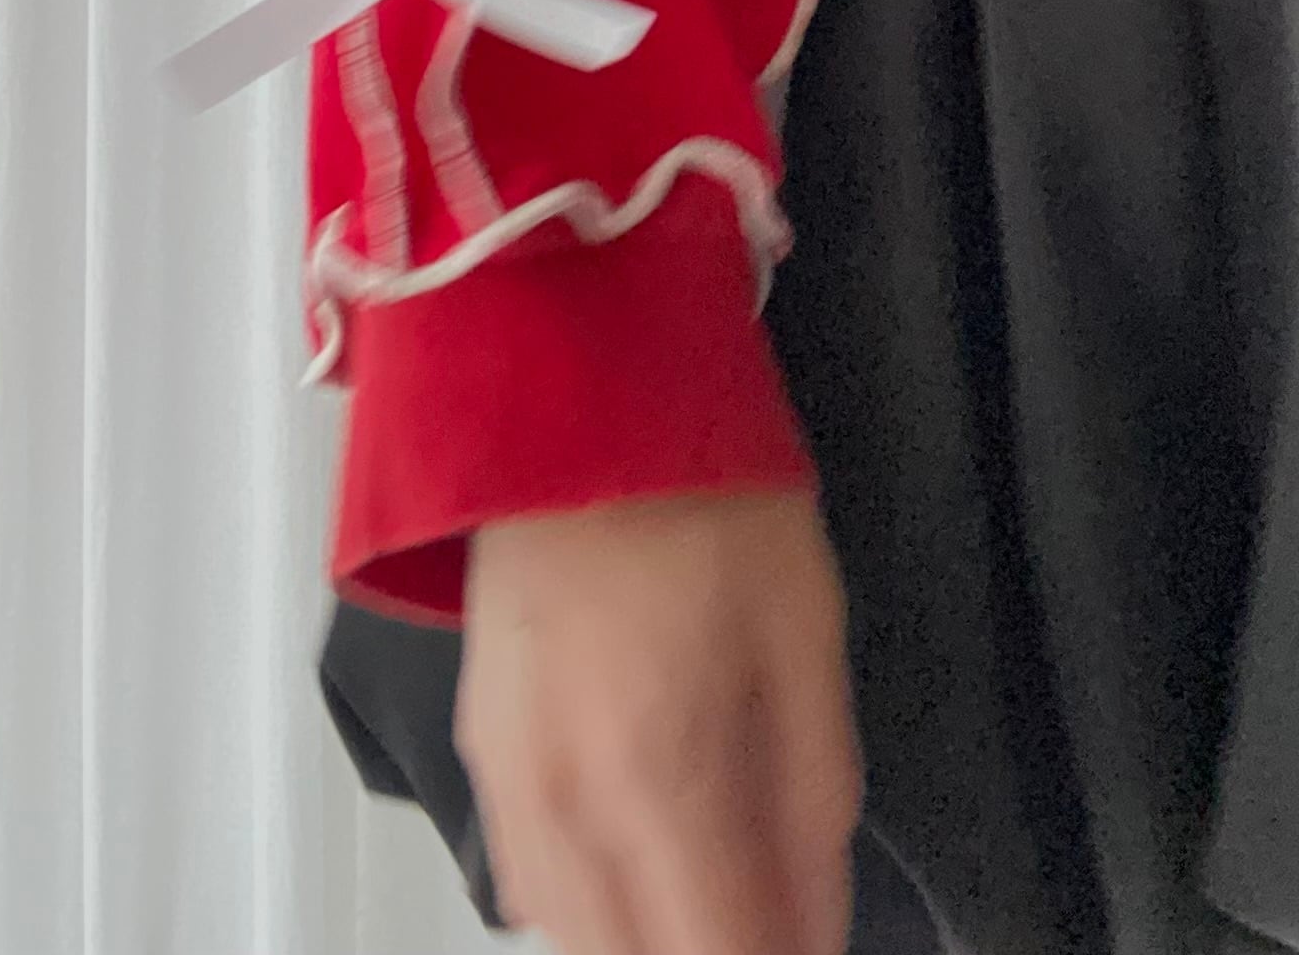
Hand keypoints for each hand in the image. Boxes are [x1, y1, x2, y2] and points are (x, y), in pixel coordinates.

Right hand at [456, 485, 865, 953]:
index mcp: (660, 777)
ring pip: (583, 945)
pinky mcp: (478, 762)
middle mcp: (566, 810)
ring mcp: (507, 792)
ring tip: (726, 882)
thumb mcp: (809, 636)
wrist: (573, 399)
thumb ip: (817, 799)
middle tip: (779, 911)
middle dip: (723, 947)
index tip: (814, 940)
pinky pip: (536, 892)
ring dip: (658, 937)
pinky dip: (598, 906)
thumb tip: (820, 917)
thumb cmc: (699, 491)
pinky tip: (651, 852)